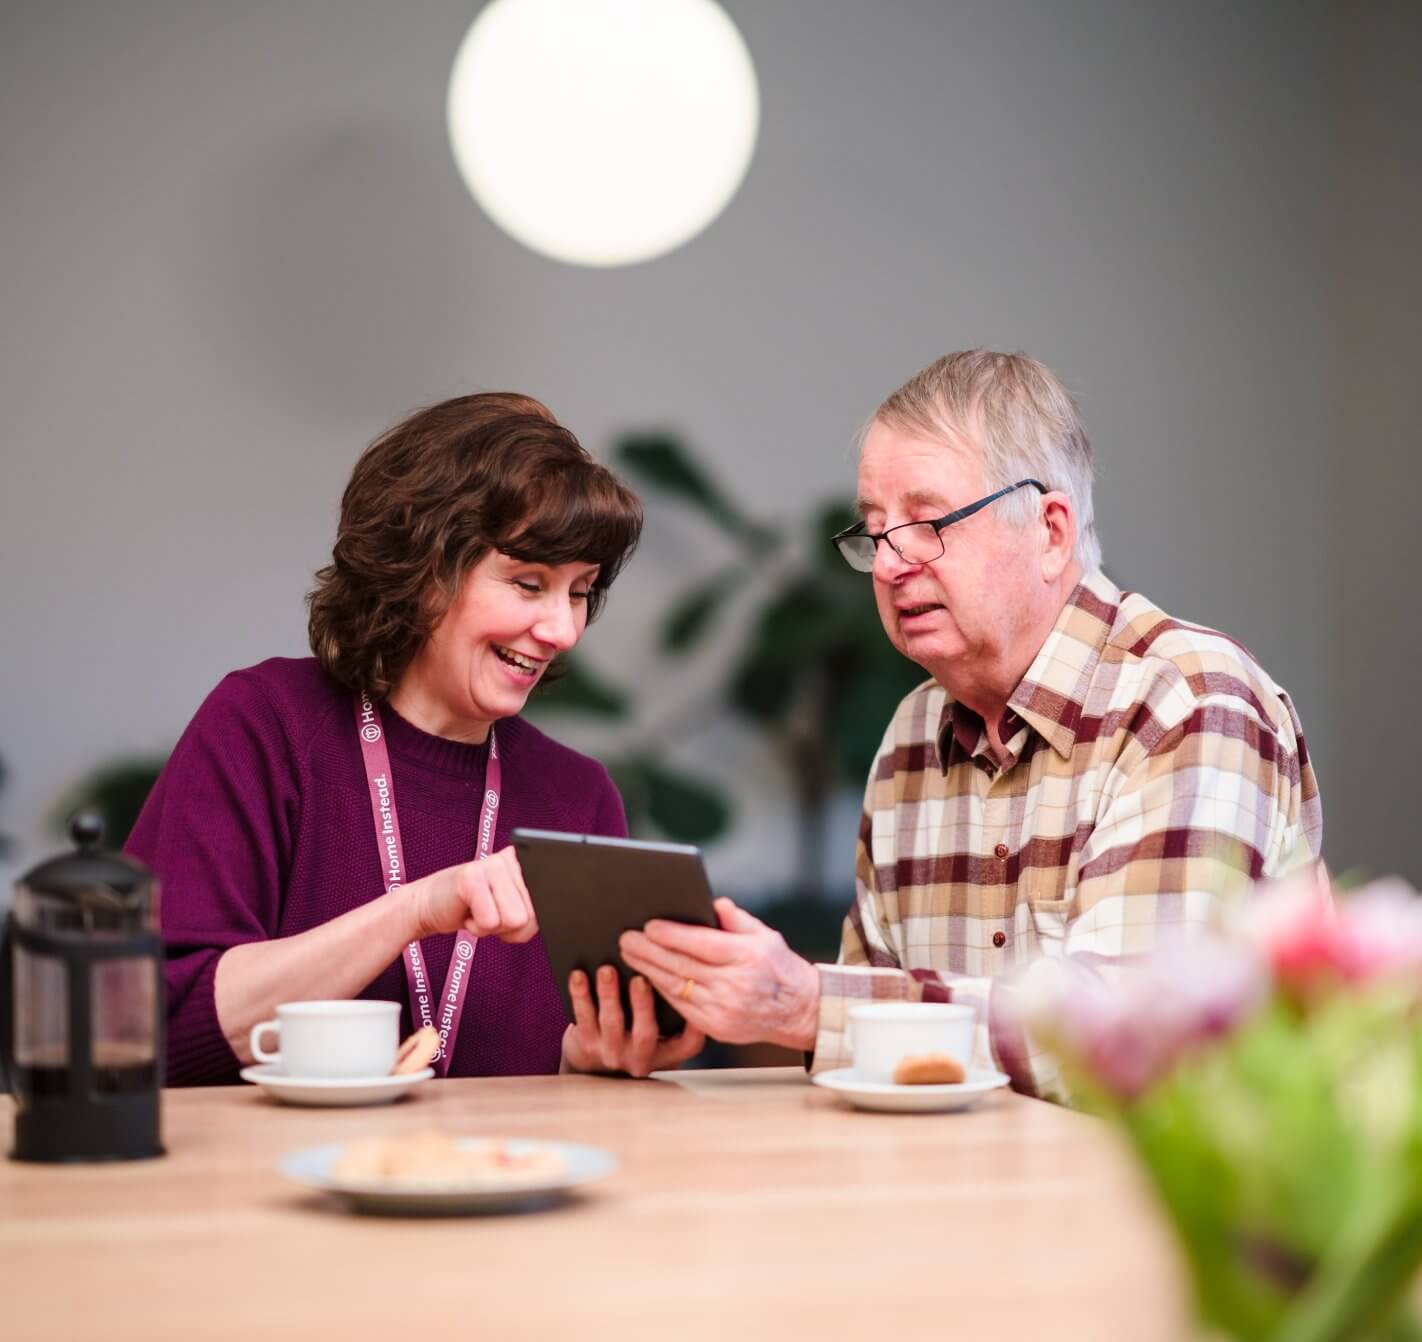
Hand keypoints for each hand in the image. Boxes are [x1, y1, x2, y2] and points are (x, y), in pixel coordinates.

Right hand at [407, 846, 537, 943]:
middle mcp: (511, 859)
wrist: (429, 905)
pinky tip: (467, 911)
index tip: (508, 914)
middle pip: (531, 916)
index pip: (549, 904)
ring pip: (514, 919)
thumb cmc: (472, 909)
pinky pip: (490, 922)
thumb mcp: (510, 911)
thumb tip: (540, 917)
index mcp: (526, 864)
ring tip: (479, 911)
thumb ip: (532, 913)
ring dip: (492, 927)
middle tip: (489, 913)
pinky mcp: (471, 877)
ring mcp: (490, 864)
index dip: (528, 922)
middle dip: (509, 928)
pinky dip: (476, 928)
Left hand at [561, 965, 704, 1076]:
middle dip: (642, 1004)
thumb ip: (672, 1008)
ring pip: (611, 1023)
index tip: (694, 997)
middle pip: (646, 1033)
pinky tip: (579, 976)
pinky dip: (580, 995)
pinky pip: (583, 1018)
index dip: (696, 1026)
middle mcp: (641, 1057)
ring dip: (609, 994)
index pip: (688, 1044)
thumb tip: (677, 964)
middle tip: (640, 978)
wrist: (594, 1064)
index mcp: (666, 1053)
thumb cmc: (636, 1032)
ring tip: (607, 971)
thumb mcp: (662, 1031)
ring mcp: (613, 1053)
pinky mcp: (586, 1046)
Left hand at [619, 898, 820, 1050]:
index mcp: (747, 957)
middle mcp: (735, 985)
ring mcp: (724, 1010)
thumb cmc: (778, 966)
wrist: (798, 1011)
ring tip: (629, 954)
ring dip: (648, 970)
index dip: (671, 935)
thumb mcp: (765, 935)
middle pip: (682, 965)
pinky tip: (647, 976)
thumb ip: (737, 919)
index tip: (648, 925)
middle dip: (649, 951)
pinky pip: (681, 1006)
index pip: (701, 944)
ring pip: (676, 987)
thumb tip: (713, 903)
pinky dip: (661, 990)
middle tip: (626, 938)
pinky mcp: (716, 1028)